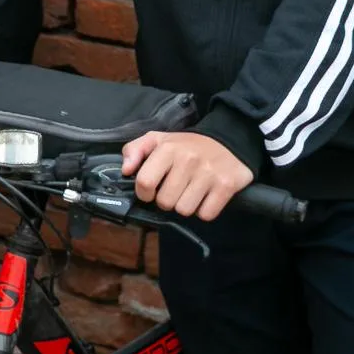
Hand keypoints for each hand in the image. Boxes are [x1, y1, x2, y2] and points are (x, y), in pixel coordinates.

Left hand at [122, 131, 252, 220]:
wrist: (228, 141)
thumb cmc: (187, 145)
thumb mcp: (157, 139)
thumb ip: (134, 150)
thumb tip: (125, 170)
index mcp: (168, 148)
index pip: (145, 181)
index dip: (143, 193)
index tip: (149, 192)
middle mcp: (188, 160)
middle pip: (165, 202)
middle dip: (166, 200)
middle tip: (173, 190)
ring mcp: (208, 174)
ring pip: (184, 211)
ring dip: (184, 206)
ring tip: (188, 193)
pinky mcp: (226, 186)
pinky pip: (206, 214)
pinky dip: (204, 211)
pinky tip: (204, 197)